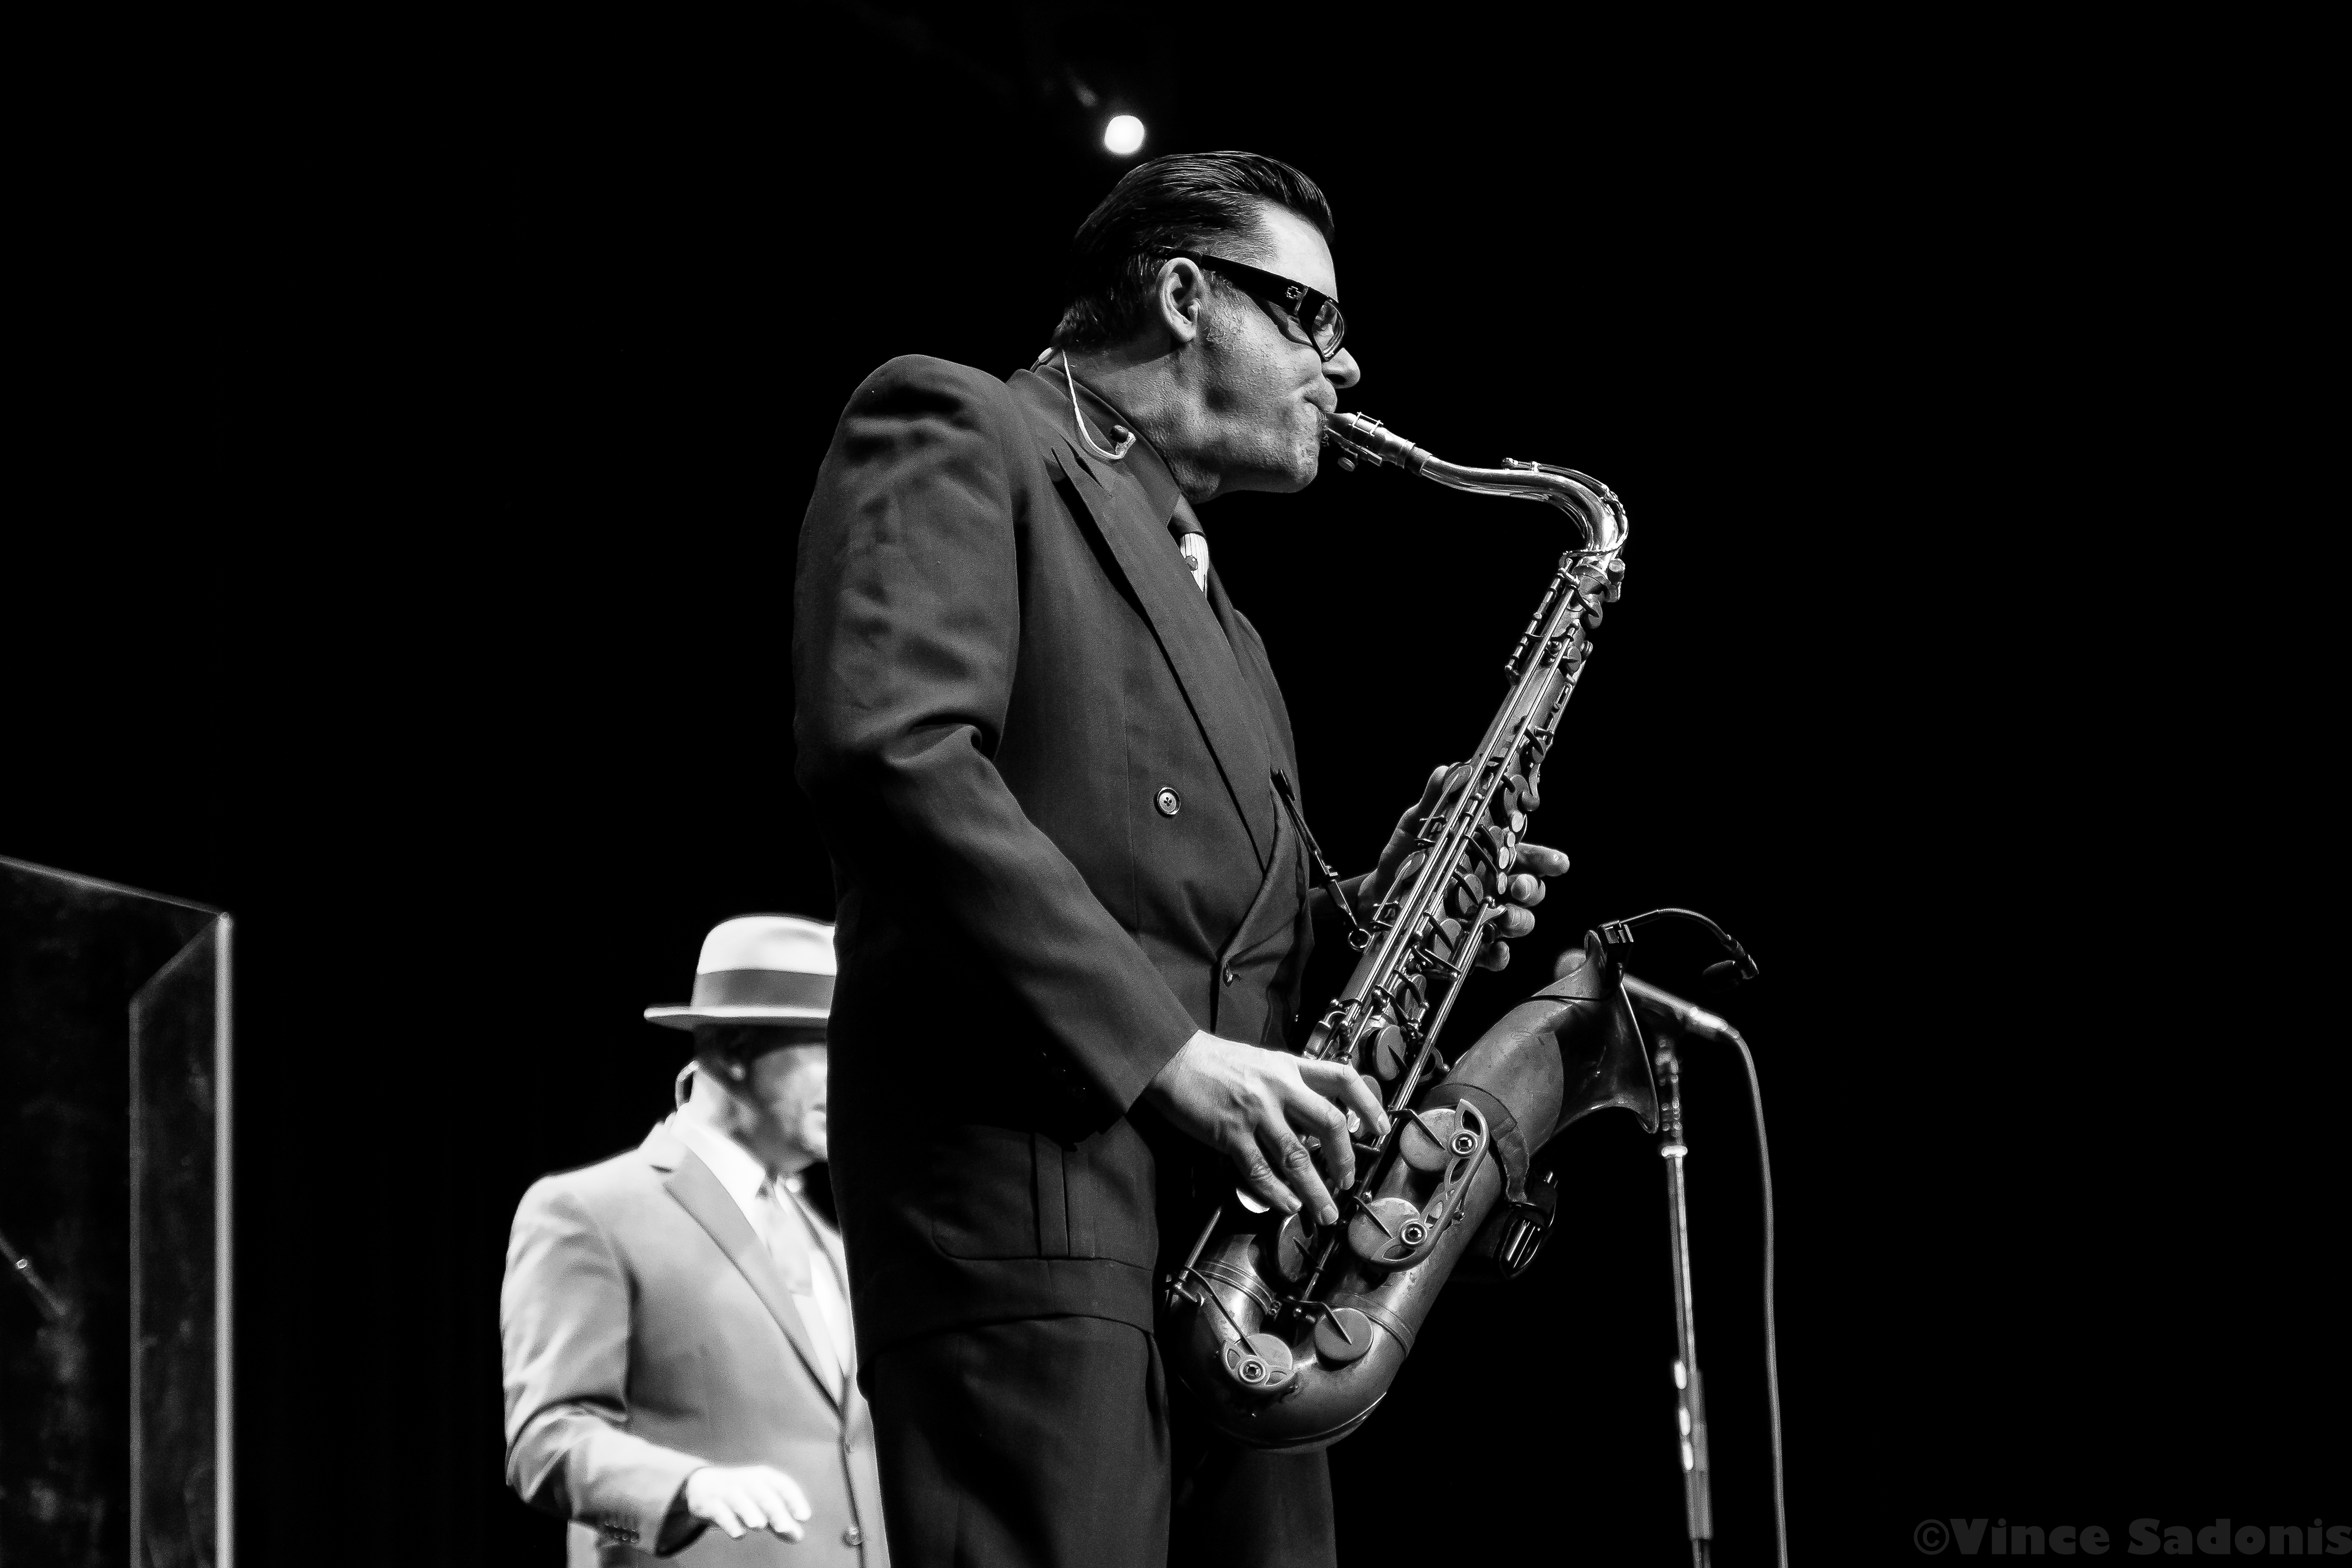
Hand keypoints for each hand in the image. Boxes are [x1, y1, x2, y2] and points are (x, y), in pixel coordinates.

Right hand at [681, 1464, 811, 1542]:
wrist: (702, 1484)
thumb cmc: (741, 1495)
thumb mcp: (760, 1503)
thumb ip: (778, 1519)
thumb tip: (798, 1537)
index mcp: (764, 1477)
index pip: (783, 1485)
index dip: (795, 1500)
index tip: (804, 1517)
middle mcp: (747, 1481)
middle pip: (763, 1495)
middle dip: (775, 1511)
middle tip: (785, 1528)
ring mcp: (728, 1491)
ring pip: (740, 1501)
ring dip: (750, 1512)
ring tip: (760, 1525)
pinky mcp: (711, 1504)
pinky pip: (720, 1512)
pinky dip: (729, 1522)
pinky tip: (739, 1534)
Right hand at [1143, 1031, 1390, 1223]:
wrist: (1170, 1058)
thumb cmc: (1212, 1061)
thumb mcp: (1261, 1062)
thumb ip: (1288, 1085)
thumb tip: (1312, 1122)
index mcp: (1288, 1066)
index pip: (1342, 1078)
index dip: (1367, 1104)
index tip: (1379, 1128)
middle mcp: (1279, 1087)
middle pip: (1329, 1123)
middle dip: (1345, 1158)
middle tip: (1347, 1182)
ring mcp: (1255, 1111)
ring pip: (1298, 1157)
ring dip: (1315, 1190)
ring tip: (1324, 1212)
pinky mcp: (1231, 1134)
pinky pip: (1261, 1171)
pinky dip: (1278, 1193)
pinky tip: (1287, 1205)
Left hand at [1352, 765, 1570, 971]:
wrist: (1375, 898)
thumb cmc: (1403, 859)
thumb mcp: (1416, 826)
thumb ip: (1435, 800)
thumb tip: (1446, 770)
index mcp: (1487, 856)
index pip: (1527, 855)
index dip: (1546, 860)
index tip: (1558, 864)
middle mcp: (1492, 887)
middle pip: (1531, 889)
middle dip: (1533, 888)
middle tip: (1519, 887)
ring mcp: (1483, 917)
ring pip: (1519, 921)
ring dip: (1520, 920)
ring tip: (1505, 917)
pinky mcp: (1468, 945)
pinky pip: (1494, 955)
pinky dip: (1498, 954)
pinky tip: (1493, 949)